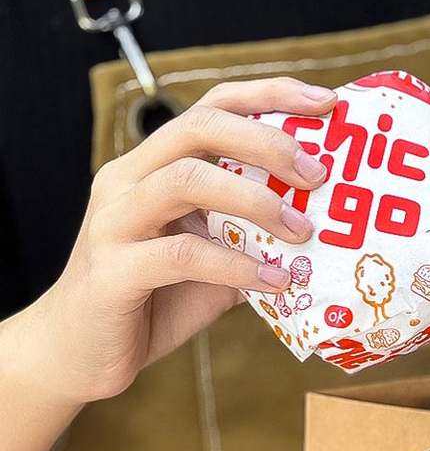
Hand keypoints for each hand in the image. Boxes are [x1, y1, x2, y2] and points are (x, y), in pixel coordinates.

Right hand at [19, 77, 334, 405]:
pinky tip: (277, 282)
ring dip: (256, 201)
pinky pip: (182, 255)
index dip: (270, 96)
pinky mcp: (113, 270)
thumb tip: (326, 227)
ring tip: (302, 231)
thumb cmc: (155, 298)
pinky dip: (237, 266)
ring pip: (187, 181)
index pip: (213, 107)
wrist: (81, 354)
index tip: (327, 102)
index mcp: (155, 165)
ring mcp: (116, 221)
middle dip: (267, 141)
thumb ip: (254, 236)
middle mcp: (130, 180)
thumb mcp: (216, 259)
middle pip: (200, 126)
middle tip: (318, 173)